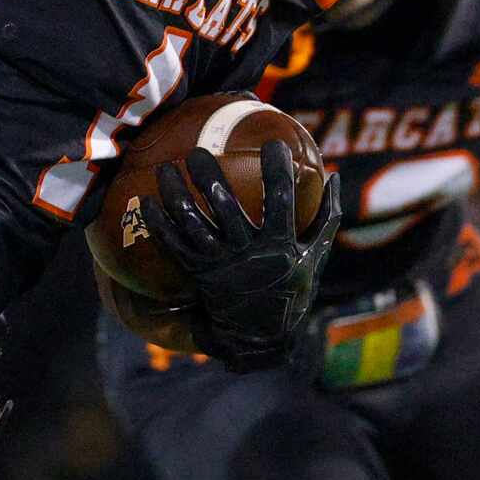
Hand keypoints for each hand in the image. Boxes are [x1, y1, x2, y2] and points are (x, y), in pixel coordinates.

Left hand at [144, 143, 338, 370]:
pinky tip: (146, 200)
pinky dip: (159, 222)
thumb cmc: (292, 288)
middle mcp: (248, 253)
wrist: (260, 336)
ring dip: (176, 194)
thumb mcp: (315, 255)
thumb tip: (334, 175)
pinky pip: (174, 244)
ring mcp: (220, 264)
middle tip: (197, 153)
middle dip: (209, 177)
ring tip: (165, 170)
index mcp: (280, 246)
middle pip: (225, 207)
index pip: (280, 200)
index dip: (277, 170)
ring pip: (192, 223)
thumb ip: (326, 216)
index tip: (274, 144)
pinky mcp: (199, 273)